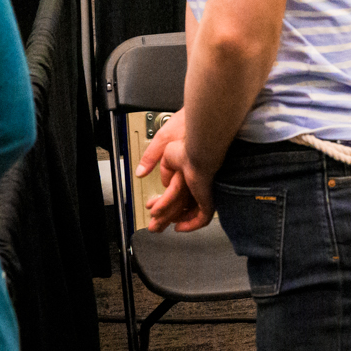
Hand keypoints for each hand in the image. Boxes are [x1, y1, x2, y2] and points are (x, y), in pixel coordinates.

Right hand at [138, 111, 216, 233]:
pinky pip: (203, 213)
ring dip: (174, 220)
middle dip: (166, 216)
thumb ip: (152, 157)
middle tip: (155, 226)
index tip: (151, 208)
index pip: (177, 191)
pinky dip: (192, 222)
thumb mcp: (164, 140)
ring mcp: (204, 184)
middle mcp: (198, 176)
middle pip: (182, 204)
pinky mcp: (209, 189)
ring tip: (160, 227)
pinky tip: (180, 226)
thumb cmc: (189, 124)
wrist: (206, 124)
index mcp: (189, 165)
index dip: (162, 202)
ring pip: (190, 211)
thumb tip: (141, 173)